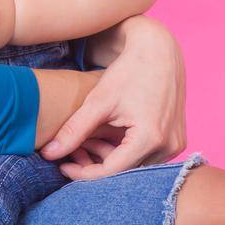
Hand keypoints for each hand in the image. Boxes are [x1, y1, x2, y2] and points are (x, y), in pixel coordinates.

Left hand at [39, 16, 187, 179]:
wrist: (158, 51)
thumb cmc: (128, 71)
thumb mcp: (98, 101)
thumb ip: (73, 130)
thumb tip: (47, 154)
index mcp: (150, 138)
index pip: (112, 171)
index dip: (83, 174)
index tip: (62, 167)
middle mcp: (169, 146)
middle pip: (126, 172)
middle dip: (96, 166)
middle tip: (71, 156)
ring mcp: (175, 144)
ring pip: (136, 166)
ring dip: (111, 160)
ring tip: (87, 143)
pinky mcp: (176, 139)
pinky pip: (147, 156)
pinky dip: (125, 153)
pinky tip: (105, 140)